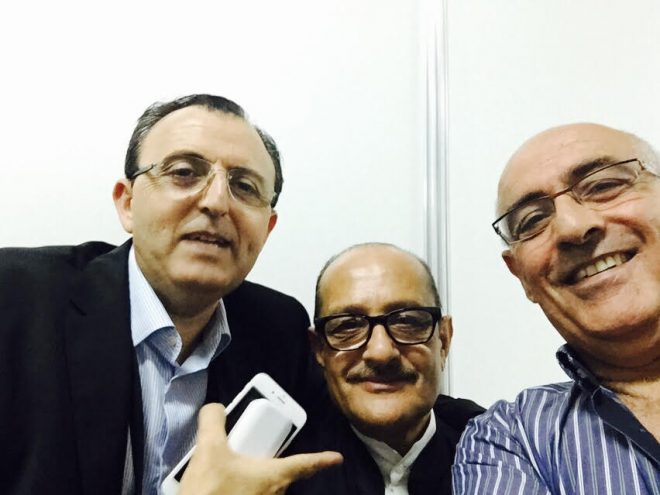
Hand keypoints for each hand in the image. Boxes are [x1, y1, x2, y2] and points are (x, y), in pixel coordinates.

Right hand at [179, 403, 342, 494]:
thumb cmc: (211, 491)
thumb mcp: (207, 450)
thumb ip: (213, 422)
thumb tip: (215, 409)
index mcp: (273, 475)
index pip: (304, 463)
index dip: (322, 459)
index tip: (337, 458)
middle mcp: (273, 494)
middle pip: (282, 475)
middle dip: (273, 464)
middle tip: (256, 454)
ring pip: (266, 489)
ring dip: (256, 480)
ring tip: (230, 472)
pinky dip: (244, 490)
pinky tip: (223, 488)